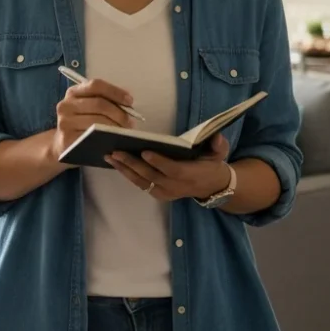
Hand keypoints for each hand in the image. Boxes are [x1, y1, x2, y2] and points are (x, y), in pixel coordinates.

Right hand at [50, 77, 134, 167]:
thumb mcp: (90, 108)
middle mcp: (66, 105)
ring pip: (97, 121)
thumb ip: (106, 100)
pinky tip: (114, 141)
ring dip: (115, 127)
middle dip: (119, 113)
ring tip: (125, 132)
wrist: (63, 145)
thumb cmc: (82, 124)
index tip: (129, 101)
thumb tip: (127, 100)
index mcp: (73, 92)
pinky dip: (106, 138)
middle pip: (99, 104)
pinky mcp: (67, 139)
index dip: (115, 92)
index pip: (96, 85)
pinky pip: (91, 137)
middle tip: (130, 122)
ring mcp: (65, 123)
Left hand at [106, 133, 230, 201]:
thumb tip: (216, 136)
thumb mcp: (220, 153)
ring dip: (124, 170)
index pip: (172, 170)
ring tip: (109, 156)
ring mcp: (166, 193)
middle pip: (151, 176)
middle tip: (116, 151)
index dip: (159, 162)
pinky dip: (127, 174)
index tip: (144, 152)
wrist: (212, 187)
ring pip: (142, 182)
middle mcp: (176, 187)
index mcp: (191, 175)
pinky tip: (116, 163)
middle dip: (132, 164)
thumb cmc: (213, 164)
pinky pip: (140, 185)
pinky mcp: (158, 194)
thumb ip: (219, 144)